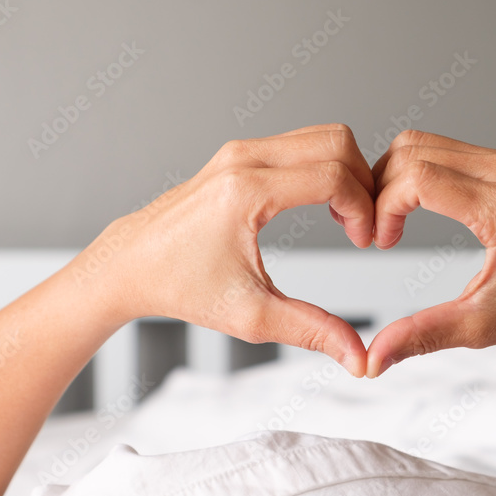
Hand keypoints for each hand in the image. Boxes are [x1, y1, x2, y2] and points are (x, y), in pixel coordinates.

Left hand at [85, 124, 375, 376]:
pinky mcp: (238, 155)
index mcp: (246, 191)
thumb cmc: (181, 288)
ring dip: (346, 172)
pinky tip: (322, 207)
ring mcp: (239, 152)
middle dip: (363, 181)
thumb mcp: (251, 317)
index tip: (364, 241)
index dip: (363, 208)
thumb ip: (312, 331)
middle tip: (362, 226)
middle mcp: (243, 160)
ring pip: (320, 136)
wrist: (131, 266)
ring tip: (344, 220)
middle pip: (336, 141)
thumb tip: (359, 358)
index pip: (333, 176)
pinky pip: (299, 144)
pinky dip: (324, 167)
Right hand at [365, 130, 495, 376]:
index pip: (416, 177)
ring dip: (395, 176)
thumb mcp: (488, 324)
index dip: (382, 206)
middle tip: (376, 229)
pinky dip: (418, 171)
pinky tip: (416, 209)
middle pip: (411, 148)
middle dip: (379, 186)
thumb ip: (426, 335)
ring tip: (391, 221)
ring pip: (425, 142)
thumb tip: (374, 360)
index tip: (381, 242)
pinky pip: (447, 150)